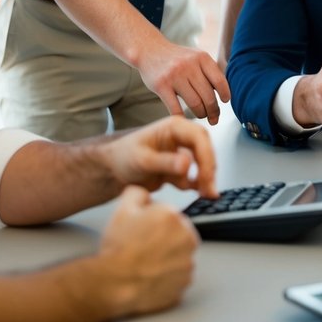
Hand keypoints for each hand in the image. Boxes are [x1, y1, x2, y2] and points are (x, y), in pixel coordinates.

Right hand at [95, 185, 199, 316]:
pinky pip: (180, 273)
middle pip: (178, 232)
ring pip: (180, 252)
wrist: (114, 284)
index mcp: (172, 216)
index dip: (152, 223)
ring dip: (168, 255)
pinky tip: (152, 273)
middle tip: (143, 247)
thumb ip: (137, 193)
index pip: (167, 214)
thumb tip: (145, 192)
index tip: (142, 232)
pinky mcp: (185, 279)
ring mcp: (188, 260)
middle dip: (163, 238)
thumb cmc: (118, 250)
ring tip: (147, 261)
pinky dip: (169, 274)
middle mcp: (186, 236)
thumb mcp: (122, 210)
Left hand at [103, 116, 218, 198]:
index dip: (206, 155)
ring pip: (203, 164)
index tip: (205, 174)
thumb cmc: (123, 157)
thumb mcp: (142, 159)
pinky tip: (198, 194)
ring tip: (205, 194)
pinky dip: (198, 185)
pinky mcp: (180, 168)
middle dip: (208, 169)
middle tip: (208, 188)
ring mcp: (182, 153)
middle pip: (205, 150)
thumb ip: (164, 162)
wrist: (113, 171)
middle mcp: (181, 137)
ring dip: (205, 179)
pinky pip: (195, 176)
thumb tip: (187, 164)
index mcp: (174, 127)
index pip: (199, 136)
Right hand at [136, 39, 230, 124]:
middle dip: (213, 110)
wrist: (150, 50)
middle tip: (214, 118)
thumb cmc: (177, 58)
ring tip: (201, 115)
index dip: (225, 94)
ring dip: (201, 114)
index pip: (219, 80)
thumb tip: (225, 92)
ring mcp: (174, 75)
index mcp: (202, 58)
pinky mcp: (161, 86)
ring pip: (195, 103)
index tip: (225, 101)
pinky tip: (185, 119)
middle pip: (208, 95)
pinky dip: (183, 117)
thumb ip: (209, 70)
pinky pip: (175, 108)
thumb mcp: (196, 56)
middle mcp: (189, 65)